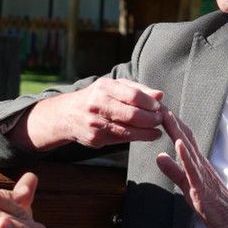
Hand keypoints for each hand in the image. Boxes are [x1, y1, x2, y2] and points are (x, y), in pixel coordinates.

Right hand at [17, 78, 164, 150]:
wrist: (66, 115)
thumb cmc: (96, 97)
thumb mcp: (113, 87)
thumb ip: (138, 90)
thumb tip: (160, 95)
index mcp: (103, 88)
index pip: (133, 95)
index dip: (150, 102)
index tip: (159, 106)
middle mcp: (97, 105)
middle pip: (132, 115)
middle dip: (151, 119)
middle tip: (161, 119)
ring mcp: (95, 124)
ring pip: (128, 131)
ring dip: (147, 132)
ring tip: (157, 130)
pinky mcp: (95, 139)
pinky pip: (121, 140)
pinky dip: (137, 138)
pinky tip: (147, 135)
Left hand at [156, 108, 227, 227]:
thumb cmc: (209, 201)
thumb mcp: (185, 184)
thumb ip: (173, 170)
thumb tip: (159, 156)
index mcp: (195, 161)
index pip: (181, 137)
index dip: (169, 123)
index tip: (157, 109)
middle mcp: (198, 162)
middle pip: (184, 136)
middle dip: (170, 120)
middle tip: (158, 102)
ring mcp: (201, 172)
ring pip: (188, 148)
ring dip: (177, 131)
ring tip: (166, 116)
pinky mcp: (201, 185)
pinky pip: (192, 169)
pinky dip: (185, 156)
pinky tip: (178, 145)